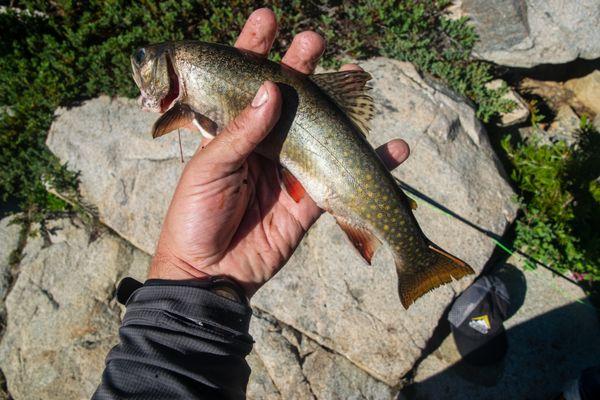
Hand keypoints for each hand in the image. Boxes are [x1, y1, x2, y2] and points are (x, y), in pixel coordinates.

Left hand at [148, 8, 410, 296]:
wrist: (209, 273)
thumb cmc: (196, 216)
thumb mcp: (209, 169)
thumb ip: (241, 133)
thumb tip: (272, 91)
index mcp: (229, 131)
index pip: (243, 83)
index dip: (254, 50)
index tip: (267, 20)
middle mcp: (262, 144)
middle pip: (287, 99)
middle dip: (300, 67)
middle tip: (313, 40)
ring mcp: (288, 169)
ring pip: (318, 131)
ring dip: (340, 106)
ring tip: (358, 76)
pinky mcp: (309, 198)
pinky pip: (341, 177)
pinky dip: (371, 164)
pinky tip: (393, 148)